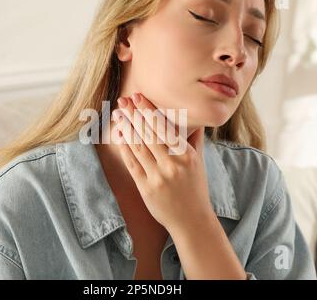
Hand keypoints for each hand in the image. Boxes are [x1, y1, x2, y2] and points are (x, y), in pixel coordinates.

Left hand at [112, 93, 213, 232]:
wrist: (191, 220)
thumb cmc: (195, 189)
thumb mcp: (198, 162)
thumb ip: (194, 140)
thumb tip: (196, 119)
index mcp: (186, 155)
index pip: (164, 127)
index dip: (149, 110)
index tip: (138, 97)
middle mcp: (172, 164)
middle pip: (149, 133)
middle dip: (134, 114)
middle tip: (122, 100)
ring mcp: (158, 176)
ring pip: (138, 146)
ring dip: (126, 128)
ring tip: (118, 114)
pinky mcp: (146, 188)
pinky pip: (132, 163)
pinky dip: (125, 148)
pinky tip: (119, 136)